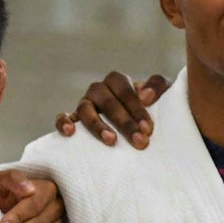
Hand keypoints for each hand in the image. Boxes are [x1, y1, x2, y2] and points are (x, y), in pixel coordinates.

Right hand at [55, 73, 169, 148]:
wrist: (136, 126)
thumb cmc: (150, 109)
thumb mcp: (161, 95)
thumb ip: (157, 87)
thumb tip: (146, 95)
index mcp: (117, 81)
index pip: (125, 90)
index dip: (137, 109)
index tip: (148, 129)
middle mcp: (98, 90)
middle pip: (108, 101)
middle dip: (125, 123)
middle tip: (139, 141)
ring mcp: (84, 104)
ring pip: (84, 108)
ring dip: (98, 125)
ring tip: (111, 141)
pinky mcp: (72, 119)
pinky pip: (62, 117)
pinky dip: (63, 122)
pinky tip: (70, 132)